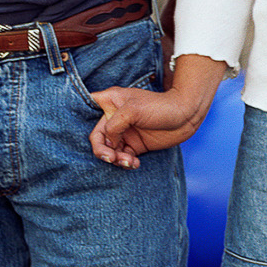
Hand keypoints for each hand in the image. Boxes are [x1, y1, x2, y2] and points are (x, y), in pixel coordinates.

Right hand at [88, 62, 222, 168]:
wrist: (186, 116)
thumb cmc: (161, 106)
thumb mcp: (133, 111)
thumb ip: (114, 125)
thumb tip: (109, 143)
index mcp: (110, 102)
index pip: (87, 106)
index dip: (80, 118)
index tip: (91, 130)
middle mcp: (114, 117)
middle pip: (97, 137)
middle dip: (102, 150)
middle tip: (111, 158)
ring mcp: (124, 132)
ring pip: (109, 150)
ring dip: (115, 159)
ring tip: (128, 162)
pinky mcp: (135, 145)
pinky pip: (122, 157)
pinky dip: (125, 163)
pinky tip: (134, 164)